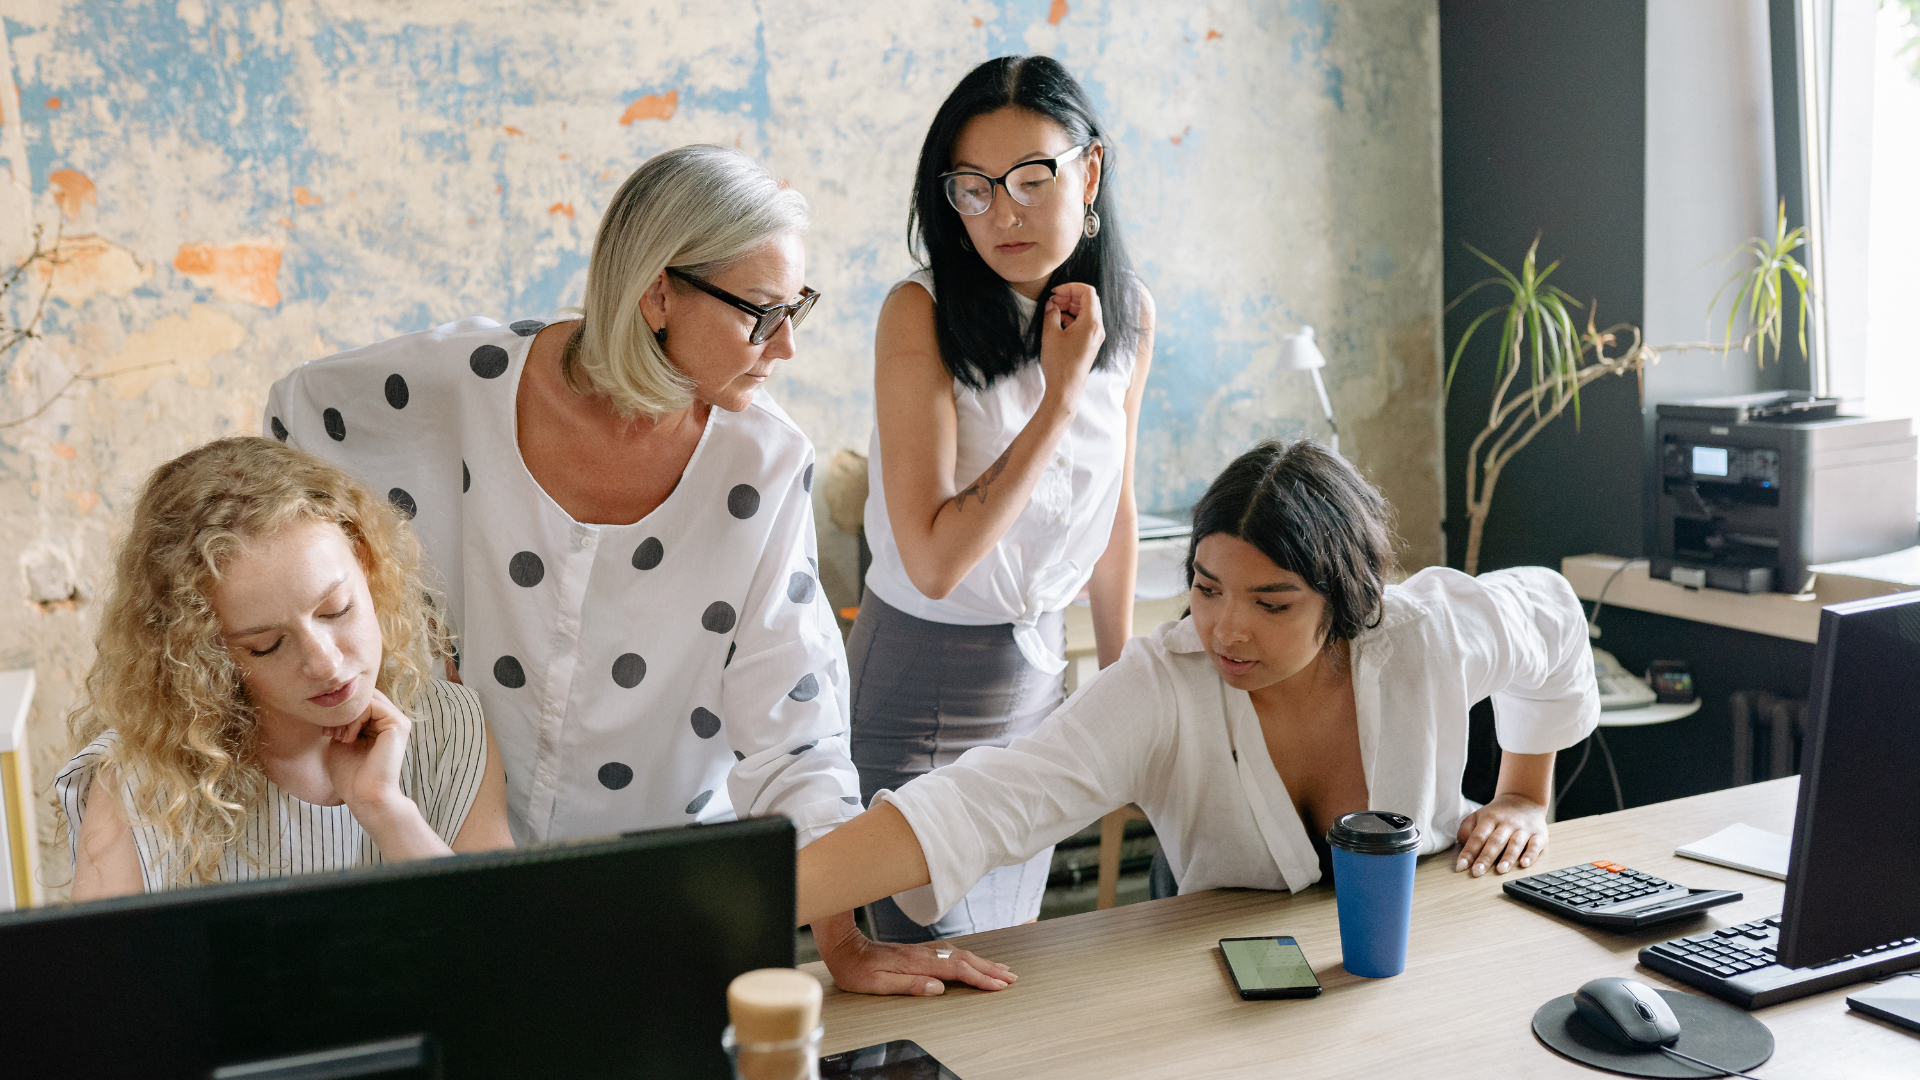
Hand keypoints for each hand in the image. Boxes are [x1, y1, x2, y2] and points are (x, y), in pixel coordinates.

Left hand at [321, 688, 412, 819]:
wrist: (364, 796)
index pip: (361, 701)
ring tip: (340, 737)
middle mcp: (393, 720)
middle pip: (364, 696)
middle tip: (330, 732)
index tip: (326, 732)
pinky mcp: (398, 724)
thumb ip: (344, 720)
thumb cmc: (352, 775)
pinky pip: (372, 705)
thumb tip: (336, 702)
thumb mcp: (342, 739)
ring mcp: (399, 721)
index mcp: (382, 724)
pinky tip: (349, 738)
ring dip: (347, 715)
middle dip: (343, 710)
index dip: (341, 710)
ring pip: (367, 699)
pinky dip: (355, 718)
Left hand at [814, 912, 1015, 996]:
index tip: (999, 986)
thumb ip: (910, 985)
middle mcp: (924, 954)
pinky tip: (974, 960)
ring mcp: (923, 950)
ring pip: (960, 954)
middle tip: (1011, 978)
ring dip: (983, 962)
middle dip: (990, 969)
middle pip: (965, 960)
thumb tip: (939, 988)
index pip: (957, 971)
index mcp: (917, 963)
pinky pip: (951, 952)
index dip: (980, 978)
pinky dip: (968, 957)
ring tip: (1001, 969)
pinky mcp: (919, 950)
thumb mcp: (878, 984)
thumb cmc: (858, 969)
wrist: (844, 945)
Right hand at [1038, 281, 1103, 410]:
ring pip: (1087, 311)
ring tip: (1054, 310)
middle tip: (1053, 300)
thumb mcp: (1050, 334)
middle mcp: (1098, 328)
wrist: (1066, 389)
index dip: (1071, 287)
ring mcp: (1096, 336)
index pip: (1087, 292)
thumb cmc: (1059, 364)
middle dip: (1070, 296)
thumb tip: (1051, 303)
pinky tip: (1059, 322)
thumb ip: (1051, 314)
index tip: (1055, 292)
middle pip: (1089, 300)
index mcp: (1092, 322)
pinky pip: (1085, 323)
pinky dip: (1073, 318)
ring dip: (1071, 306)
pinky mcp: (1091, 343)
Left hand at [1453, 792, 1547, 876]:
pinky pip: (1536, 845)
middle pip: (1495, 841)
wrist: (1524, 799)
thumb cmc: (1497, 814)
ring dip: (1507, 858)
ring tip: (1500, 870)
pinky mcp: (1539, 834)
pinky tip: (1524, 864)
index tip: (1461, 866)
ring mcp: (1523, 829)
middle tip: (1477, 872)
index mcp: (1489, 818)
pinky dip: (1531, 855)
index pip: (1477, 836)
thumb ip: (1467, 829)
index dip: (1468, 852)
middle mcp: (1506, 823)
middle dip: (1486, 858)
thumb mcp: (1478, 816)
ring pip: (1515, 844)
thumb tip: (1462, 845)